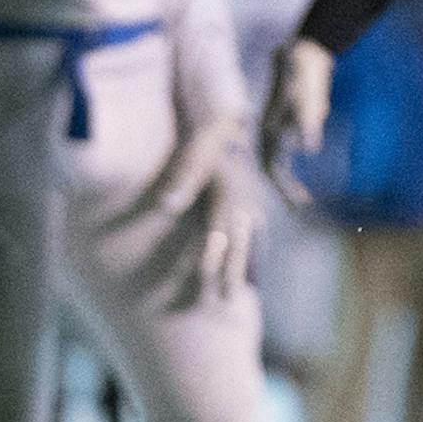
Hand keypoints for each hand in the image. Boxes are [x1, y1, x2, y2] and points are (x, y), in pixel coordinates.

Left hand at [145, 114, 259, 297]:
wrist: (231, 122)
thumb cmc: (206, 139)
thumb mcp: (192, 156)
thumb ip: (180, 182)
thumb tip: (165, 205)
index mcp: (228, 196)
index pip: (219, 234)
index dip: (212, 258)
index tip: (205, 280)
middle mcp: (244, 204)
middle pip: (240, 245)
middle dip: (234, 272)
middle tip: (229, 299)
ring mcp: (252, 203)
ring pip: (253, 240)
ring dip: (250, 264)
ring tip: (249, 288)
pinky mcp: (253, 199)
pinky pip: (258, 230)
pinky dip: (257, 248)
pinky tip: (255, 260)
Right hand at [260, 38, 334, 204]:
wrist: (303, 53)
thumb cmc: (304, 75)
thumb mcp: (308, 98)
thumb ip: (309, 122)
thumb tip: (310, 148)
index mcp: (271, 130)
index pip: (273, 167)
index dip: (284, 187)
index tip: (300, 204)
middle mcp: (270, 131)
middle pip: (273, 167)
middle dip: (285, 188)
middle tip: (301, 207)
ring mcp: (277, 126)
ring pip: (277, 159)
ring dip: (287, 178)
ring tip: (303, 197)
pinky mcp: (286, 121)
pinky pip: (285, 148)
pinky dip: (291, 162)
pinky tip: (304, 169)